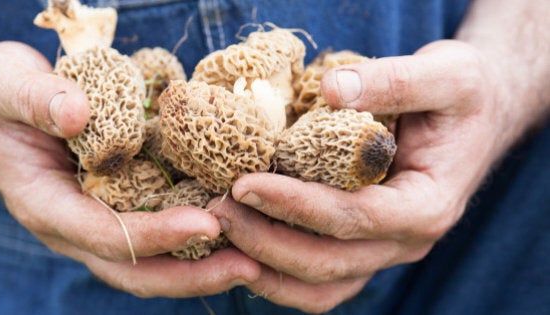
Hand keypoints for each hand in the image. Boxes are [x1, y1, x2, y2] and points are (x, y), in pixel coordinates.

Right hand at [0, 41, 258, 296]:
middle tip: (250, 264)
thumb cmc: (0, 95)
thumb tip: (77, 115)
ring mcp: (97, 221)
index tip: (207, 224)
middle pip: (134, 269)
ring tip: (256, 256)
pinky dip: (196, 238)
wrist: (0, 108)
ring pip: (151, 263)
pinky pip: (159, 233)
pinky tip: (236, 227)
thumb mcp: (5, 82)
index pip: (102, 235)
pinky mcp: (118, 207)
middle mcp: (73, 225)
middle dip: (192, 273)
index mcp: (44, 205)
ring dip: (202, 266)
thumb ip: (35, 98)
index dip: (154, 235)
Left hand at [212, 40, 520, 312]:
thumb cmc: (461, 97)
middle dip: (266, 239)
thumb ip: (396, 81)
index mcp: (426, 205)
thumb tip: (333, 89)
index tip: (244, 183)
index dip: (295, 205)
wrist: (474, 119)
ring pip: (320, 285)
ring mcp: (384, 251)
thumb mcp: (447, 74)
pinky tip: (243, 245)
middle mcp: (406, 241)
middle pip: (328, 261)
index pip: (353, 218)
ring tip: (221, 230)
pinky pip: (319, 280)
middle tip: (217, 209)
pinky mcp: (363, 248)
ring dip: (266, 266)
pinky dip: (278, 272)